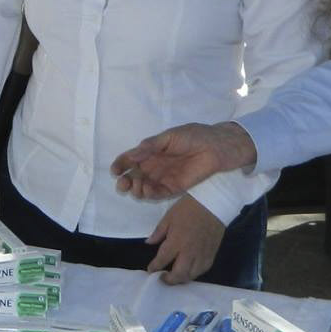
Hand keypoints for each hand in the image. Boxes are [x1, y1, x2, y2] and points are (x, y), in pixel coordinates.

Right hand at [112, 122, 255, 199]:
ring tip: (137, 187)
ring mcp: (163, 177)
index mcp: (150, 151)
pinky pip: (157, 194)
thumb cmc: (193, 136)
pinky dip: (149, 195)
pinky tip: (146, 191)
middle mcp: (154, 166)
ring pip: (143, 187)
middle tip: (123, 184)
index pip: (130, 159)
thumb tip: (131, 155)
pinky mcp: (174, 188)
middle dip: (125, 181)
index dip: (120, 165)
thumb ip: (150, 146)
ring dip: (136, 189)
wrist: (216, 147)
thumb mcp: (169, 137)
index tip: (115, 170)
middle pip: (133, 176)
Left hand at [144, 194, 225, 283]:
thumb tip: (148, 243)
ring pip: (192, 275)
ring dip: (181, 279)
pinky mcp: (212, 254)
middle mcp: (189, 252)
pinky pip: (203, 270)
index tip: (150, 270)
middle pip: (178, 274)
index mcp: (176, 241)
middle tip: (163, 278)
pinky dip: (195, 273)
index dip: (155, 267)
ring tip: (175, 276)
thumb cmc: (189, 208)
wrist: (214, 203)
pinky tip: (189, 271)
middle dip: (169, 280)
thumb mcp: (169, 216)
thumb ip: (158, 232)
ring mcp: (202, 254)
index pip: (162, 260)